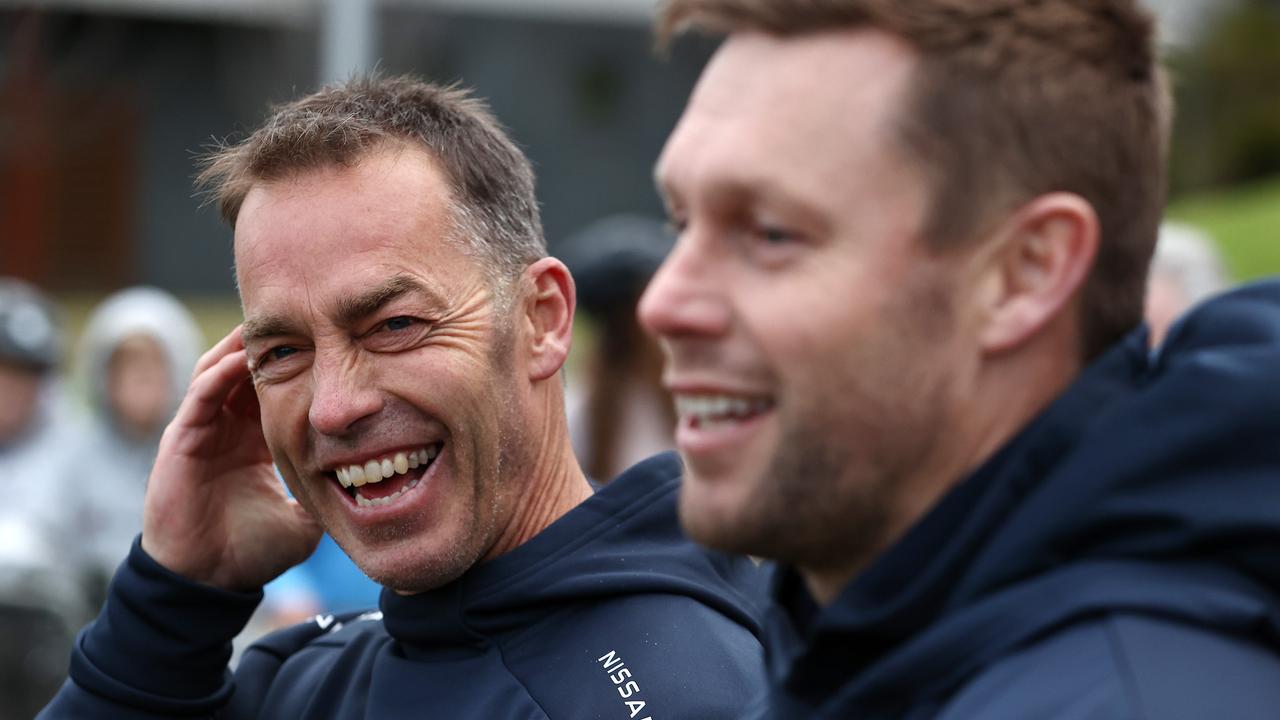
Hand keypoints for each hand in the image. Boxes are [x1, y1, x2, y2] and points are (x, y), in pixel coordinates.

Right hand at [142, 327, 321, 591]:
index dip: (302, 365)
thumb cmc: (251, 553)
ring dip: (246, 347)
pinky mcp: (181, 440)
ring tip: (273, 320)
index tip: (334, 340)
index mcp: (255, 441)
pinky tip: (244, 356)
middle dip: (274, 343)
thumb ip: (332, 496)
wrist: (208, 582)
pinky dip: (221, 373)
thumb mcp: (306, 518)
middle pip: (250, 370)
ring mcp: (203, 431)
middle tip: (306, 312)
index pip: (278, 389)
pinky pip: (201, 395)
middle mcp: (228, 429)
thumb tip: (377, 489)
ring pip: (222, 372)